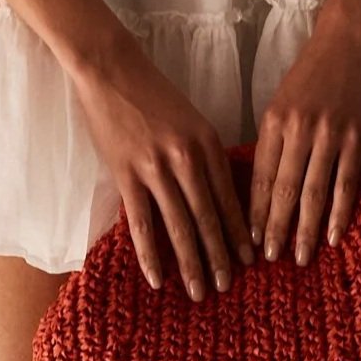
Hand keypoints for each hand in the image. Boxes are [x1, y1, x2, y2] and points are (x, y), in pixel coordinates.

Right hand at [71, 38, 256, 298]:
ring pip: (180, 227)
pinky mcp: (126, 174)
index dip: (239, 233)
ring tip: (200, 291)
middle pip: (209, 218)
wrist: (111, 69)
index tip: (249, 260)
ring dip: (191, 264)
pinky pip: (142, 224)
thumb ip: (205, 155)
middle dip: (220, 257)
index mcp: (209, 143)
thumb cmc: (152, 93)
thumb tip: (218, 196)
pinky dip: (151, 255)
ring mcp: (156, 168)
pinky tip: (157, 279)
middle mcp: (188, 158)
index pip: (230, 198)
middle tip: (228, 287)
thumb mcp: (192, 120)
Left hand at [251, 3, 360, 265]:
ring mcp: (329, 135)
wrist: (350, 39)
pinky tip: (335, 235)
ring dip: (306, 229)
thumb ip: (274, 139)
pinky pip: (346, 183)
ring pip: (313, 192)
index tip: (248, 241)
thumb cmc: (313, 71)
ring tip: (300, 258)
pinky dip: (339, 212)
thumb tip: (264, 183)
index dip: (254, 212)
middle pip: (283, 190)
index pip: (259, 177)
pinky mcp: (357, 137)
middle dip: (275, 229)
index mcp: (273, 122)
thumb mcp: (281, 102)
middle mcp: (297, 130)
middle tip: (268, 261)